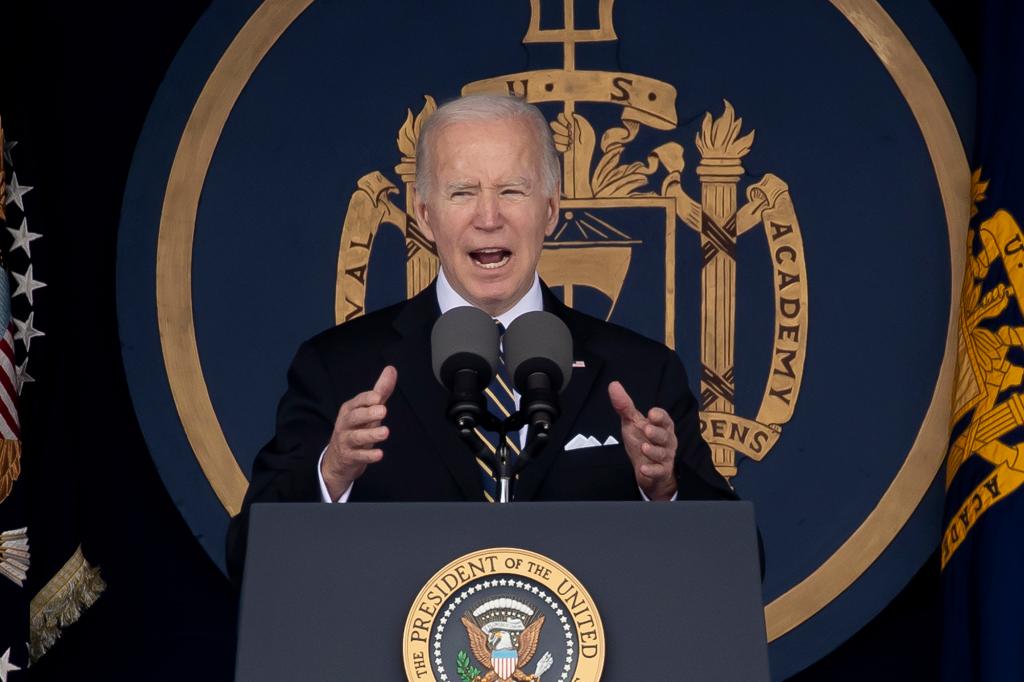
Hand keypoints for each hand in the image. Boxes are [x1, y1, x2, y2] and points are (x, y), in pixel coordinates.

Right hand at [321, 366, 396, 499]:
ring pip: (356, 437)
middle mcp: (345, 424)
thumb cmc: (356, 428)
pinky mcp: (349, 457)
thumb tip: (391, 369)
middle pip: (355, 417)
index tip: (378, 397)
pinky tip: (379, 454)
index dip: (367, 399)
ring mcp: (346, 441)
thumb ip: (380, 391)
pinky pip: (358, 456)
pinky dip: (368, 455)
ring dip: (370, 434)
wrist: (337, 459)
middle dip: (368, 413)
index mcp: (350, 410)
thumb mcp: (367, 409)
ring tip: (385, 432)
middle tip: (383, 410)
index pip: (357, 402)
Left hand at [608, 380, 677, 499]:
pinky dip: (652, 470)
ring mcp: (665, 457)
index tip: (651, 413)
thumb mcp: (632, 423)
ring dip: (653, 451)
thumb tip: (613, 384)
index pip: (665, 419)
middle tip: (647, 430)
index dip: (660, 416)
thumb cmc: (641, 440)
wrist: (647, 469)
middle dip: (657, 432)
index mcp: (662, 426)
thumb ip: (624, 406)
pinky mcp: (661, 471)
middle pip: (665, 435)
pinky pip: (659, 471)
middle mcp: (666, 440)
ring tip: (643, 448)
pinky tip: (643, 468)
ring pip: (662, 453)